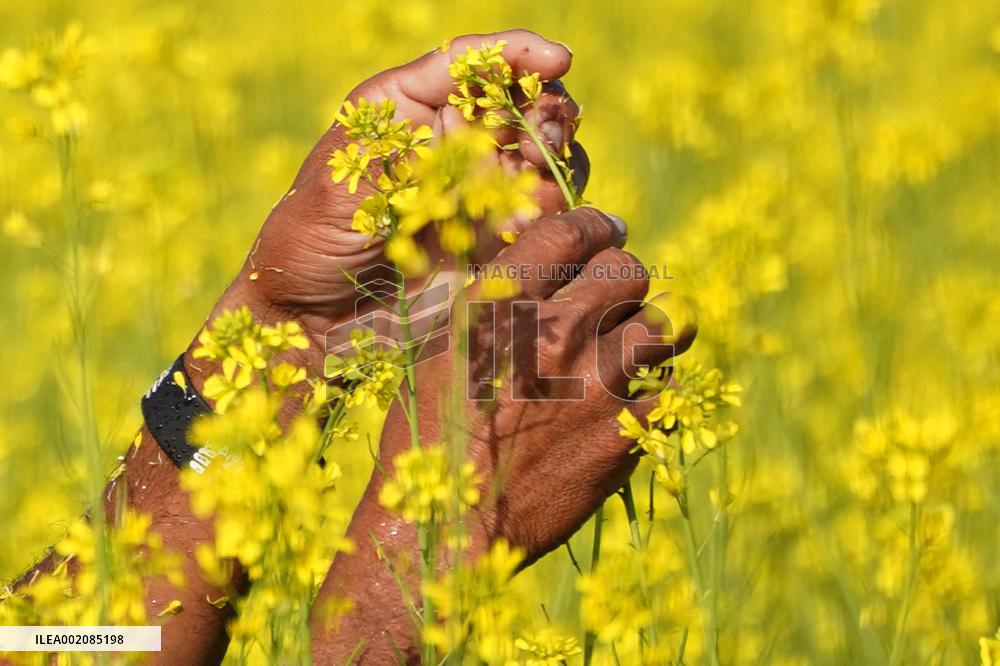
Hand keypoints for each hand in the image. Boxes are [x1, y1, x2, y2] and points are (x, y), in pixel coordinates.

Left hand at [217, 30, 588, 371]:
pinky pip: (544, 214)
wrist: (315, 316)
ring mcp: (479, 188)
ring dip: (555, 161)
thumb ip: (413, 134)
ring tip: (532, 186)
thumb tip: (486, 117)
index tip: (557, 60)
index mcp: (411, 106)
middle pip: (525, 104)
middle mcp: (453, 140)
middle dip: (548, 109)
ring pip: (546, 156)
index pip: (475, 63)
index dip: (521, 54)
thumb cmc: (312, 235)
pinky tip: (526, 224)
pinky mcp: (495, 236)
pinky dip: (550, 211)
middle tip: (544, 138)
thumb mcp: (350, 169)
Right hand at [311, 207, 695, 660]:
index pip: (572, 231)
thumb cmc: (429, 433)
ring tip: (628, 347)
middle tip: (613, 296)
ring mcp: (596, 384)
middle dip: (623, 277)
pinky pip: (669, 387)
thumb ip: (490, 301)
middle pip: (628, 268)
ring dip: (645, 331)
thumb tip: (535, 264)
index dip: (596, 225)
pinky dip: (656, 388)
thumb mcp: (440, 348)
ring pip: (660, 323)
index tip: (605, 232)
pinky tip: (631, 399)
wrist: (446, 523)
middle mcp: (553, 334)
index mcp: (501, 305)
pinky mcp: (624, 433)